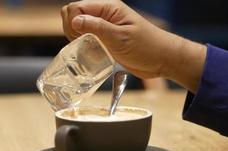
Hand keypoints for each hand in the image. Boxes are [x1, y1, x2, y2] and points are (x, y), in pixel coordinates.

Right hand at [62, 0, 206, 91]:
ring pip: (78, 26)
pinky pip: (85, 37)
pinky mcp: (105, 39)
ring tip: (86, 48)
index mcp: (109, 8)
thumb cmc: (146, 47)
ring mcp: (104, 27)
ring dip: (75, 36)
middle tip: (82, 42)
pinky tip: (88, 52)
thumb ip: (96, 27)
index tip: (79, 37)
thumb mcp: (120, 38)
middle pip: (74, 14)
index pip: (77, 7)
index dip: (72, 21)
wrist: (162, 60)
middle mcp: (104, 15)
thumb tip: (74, 20)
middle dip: (71, 28)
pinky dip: (82, 44)